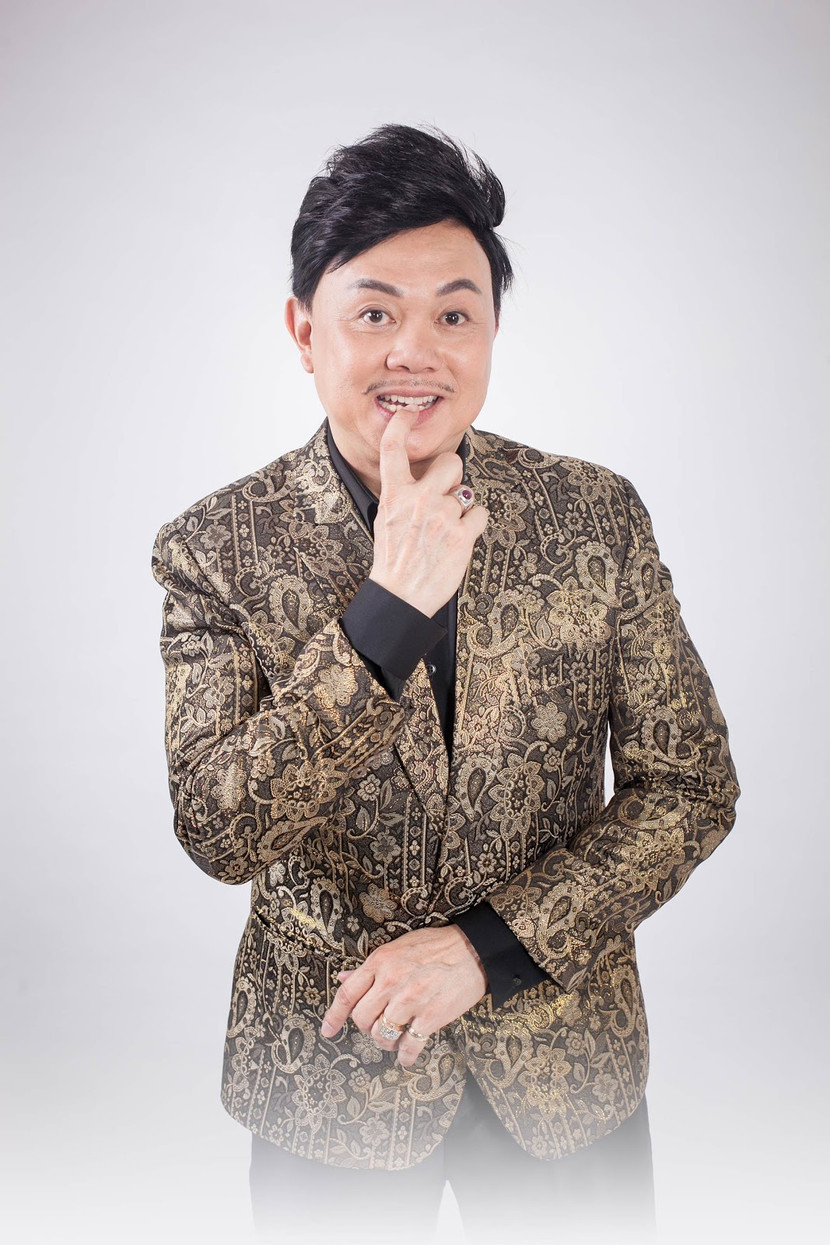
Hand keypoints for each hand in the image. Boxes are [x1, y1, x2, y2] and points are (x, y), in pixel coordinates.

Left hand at [321, 925, 487, 1066]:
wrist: (473, 950)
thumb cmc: (436, 946)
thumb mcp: (397, 948)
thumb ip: (370, 967)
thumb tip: (344, 977)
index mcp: (380, 962)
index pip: (347, 993)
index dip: (333, 1016)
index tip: (328, 1030)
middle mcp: (391, 981)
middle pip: (362, 1018)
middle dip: (366, 1027)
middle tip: (376, 1026)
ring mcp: (411, 1000)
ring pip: (382, 1035)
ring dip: (385, 1043)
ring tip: (394, 1039)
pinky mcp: (431, 1016)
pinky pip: (409, 1046)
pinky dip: (405, 1056)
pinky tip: (407, 1056)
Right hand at [369, 409, 488, 617]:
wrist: (400, 597)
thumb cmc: (394, 561)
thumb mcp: (385, 520)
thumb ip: (401, 495)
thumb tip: (422, 479)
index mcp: (394, 495)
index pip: (394, 449)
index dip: (401, 424)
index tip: (407, 413)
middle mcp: (419, 500)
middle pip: (452, 462)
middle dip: (453, 475)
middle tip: (446, 495)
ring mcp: (442, 516)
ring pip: (467, 492)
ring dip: (461, 508)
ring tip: (447, 530)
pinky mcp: (462, 535)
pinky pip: (480, 514)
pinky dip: (473, 526)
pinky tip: (459, 539)